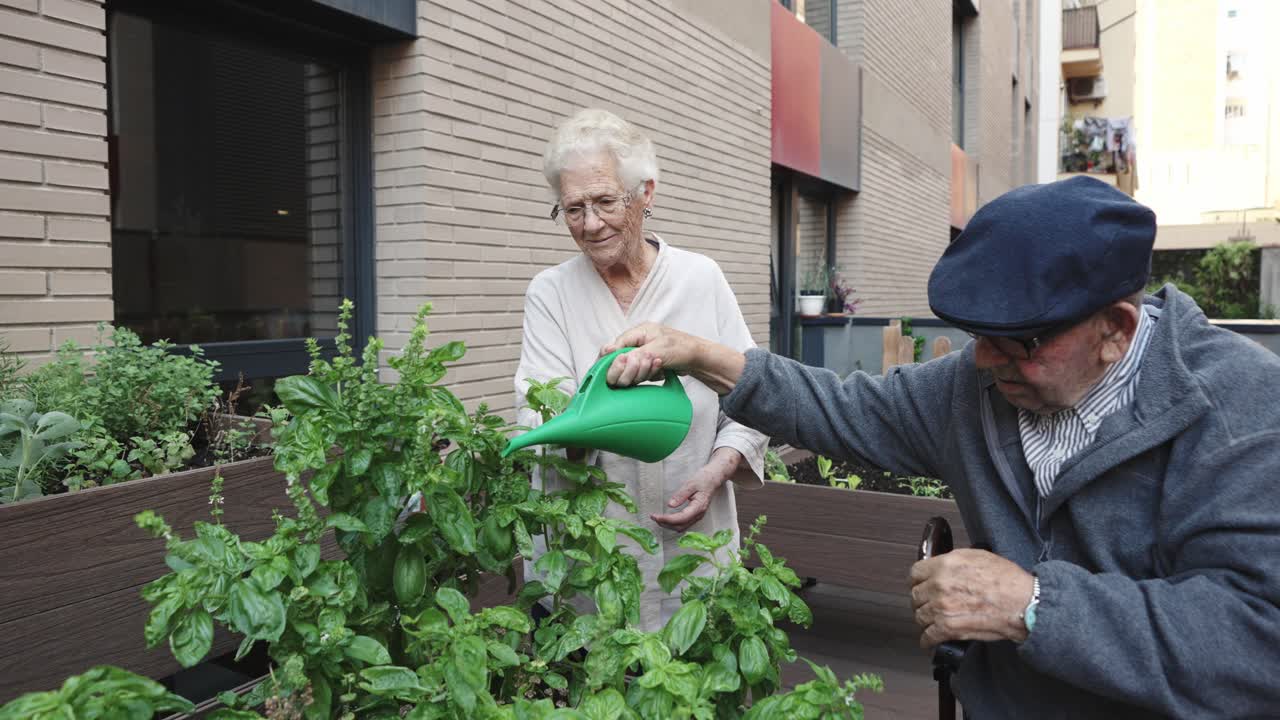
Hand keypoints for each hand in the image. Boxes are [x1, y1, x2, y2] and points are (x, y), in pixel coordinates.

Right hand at [601, 323, 700, 386]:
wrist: (698, 360)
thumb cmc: (682, 349)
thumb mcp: (656, 350)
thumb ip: (633, 353)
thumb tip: (610, 353)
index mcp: (639, 332)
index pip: (614, 346)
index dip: (611, 359)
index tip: (613, 370)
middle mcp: (638, 342)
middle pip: (619, 360)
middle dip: (630, 368)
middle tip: (643, 369)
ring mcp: (642, 354)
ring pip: (629, 370)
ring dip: (641, 373)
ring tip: (658, 366)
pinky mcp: (647, 365)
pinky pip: (639, 375)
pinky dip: (648, 376)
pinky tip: (661, 371)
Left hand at [651, 449, 740, 531]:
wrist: (713, 479)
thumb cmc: (704, 479)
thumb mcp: (691, 484)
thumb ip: (681, 495)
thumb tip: (670, 505)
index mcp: (699, 507)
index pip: (681, 518)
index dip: (667, 519)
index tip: (656, 516)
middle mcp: (699, 514)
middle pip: (680, 526)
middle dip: (666, 524)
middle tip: (654, 517)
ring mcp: (697, 516)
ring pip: (682, 527)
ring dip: (669, 525)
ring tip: (658, 518)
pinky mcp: (695, 515)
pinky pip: (683, 524)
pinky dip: (673, 523)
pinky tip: (666, 519)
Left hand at [909, 549, 1034, 648]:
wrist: (1022, 603)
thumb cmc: (1007, 580)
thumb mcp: (977, 556)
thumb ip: (953, 561)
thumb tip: (943, 566)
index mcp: (944, 566)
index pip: (915, 572)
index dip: (918, 579)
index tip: (920, 584)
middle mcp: (939, 586)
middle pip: (915, 595)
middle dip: (921, 600)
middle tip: (927, 603)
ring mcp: (941, 608)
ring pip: (919, 616)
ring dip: (924, 619)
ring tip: (930, 620)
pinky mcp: (948, 629)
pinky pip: (928, 636)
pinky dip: (927, 640)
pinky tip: (929, 639)